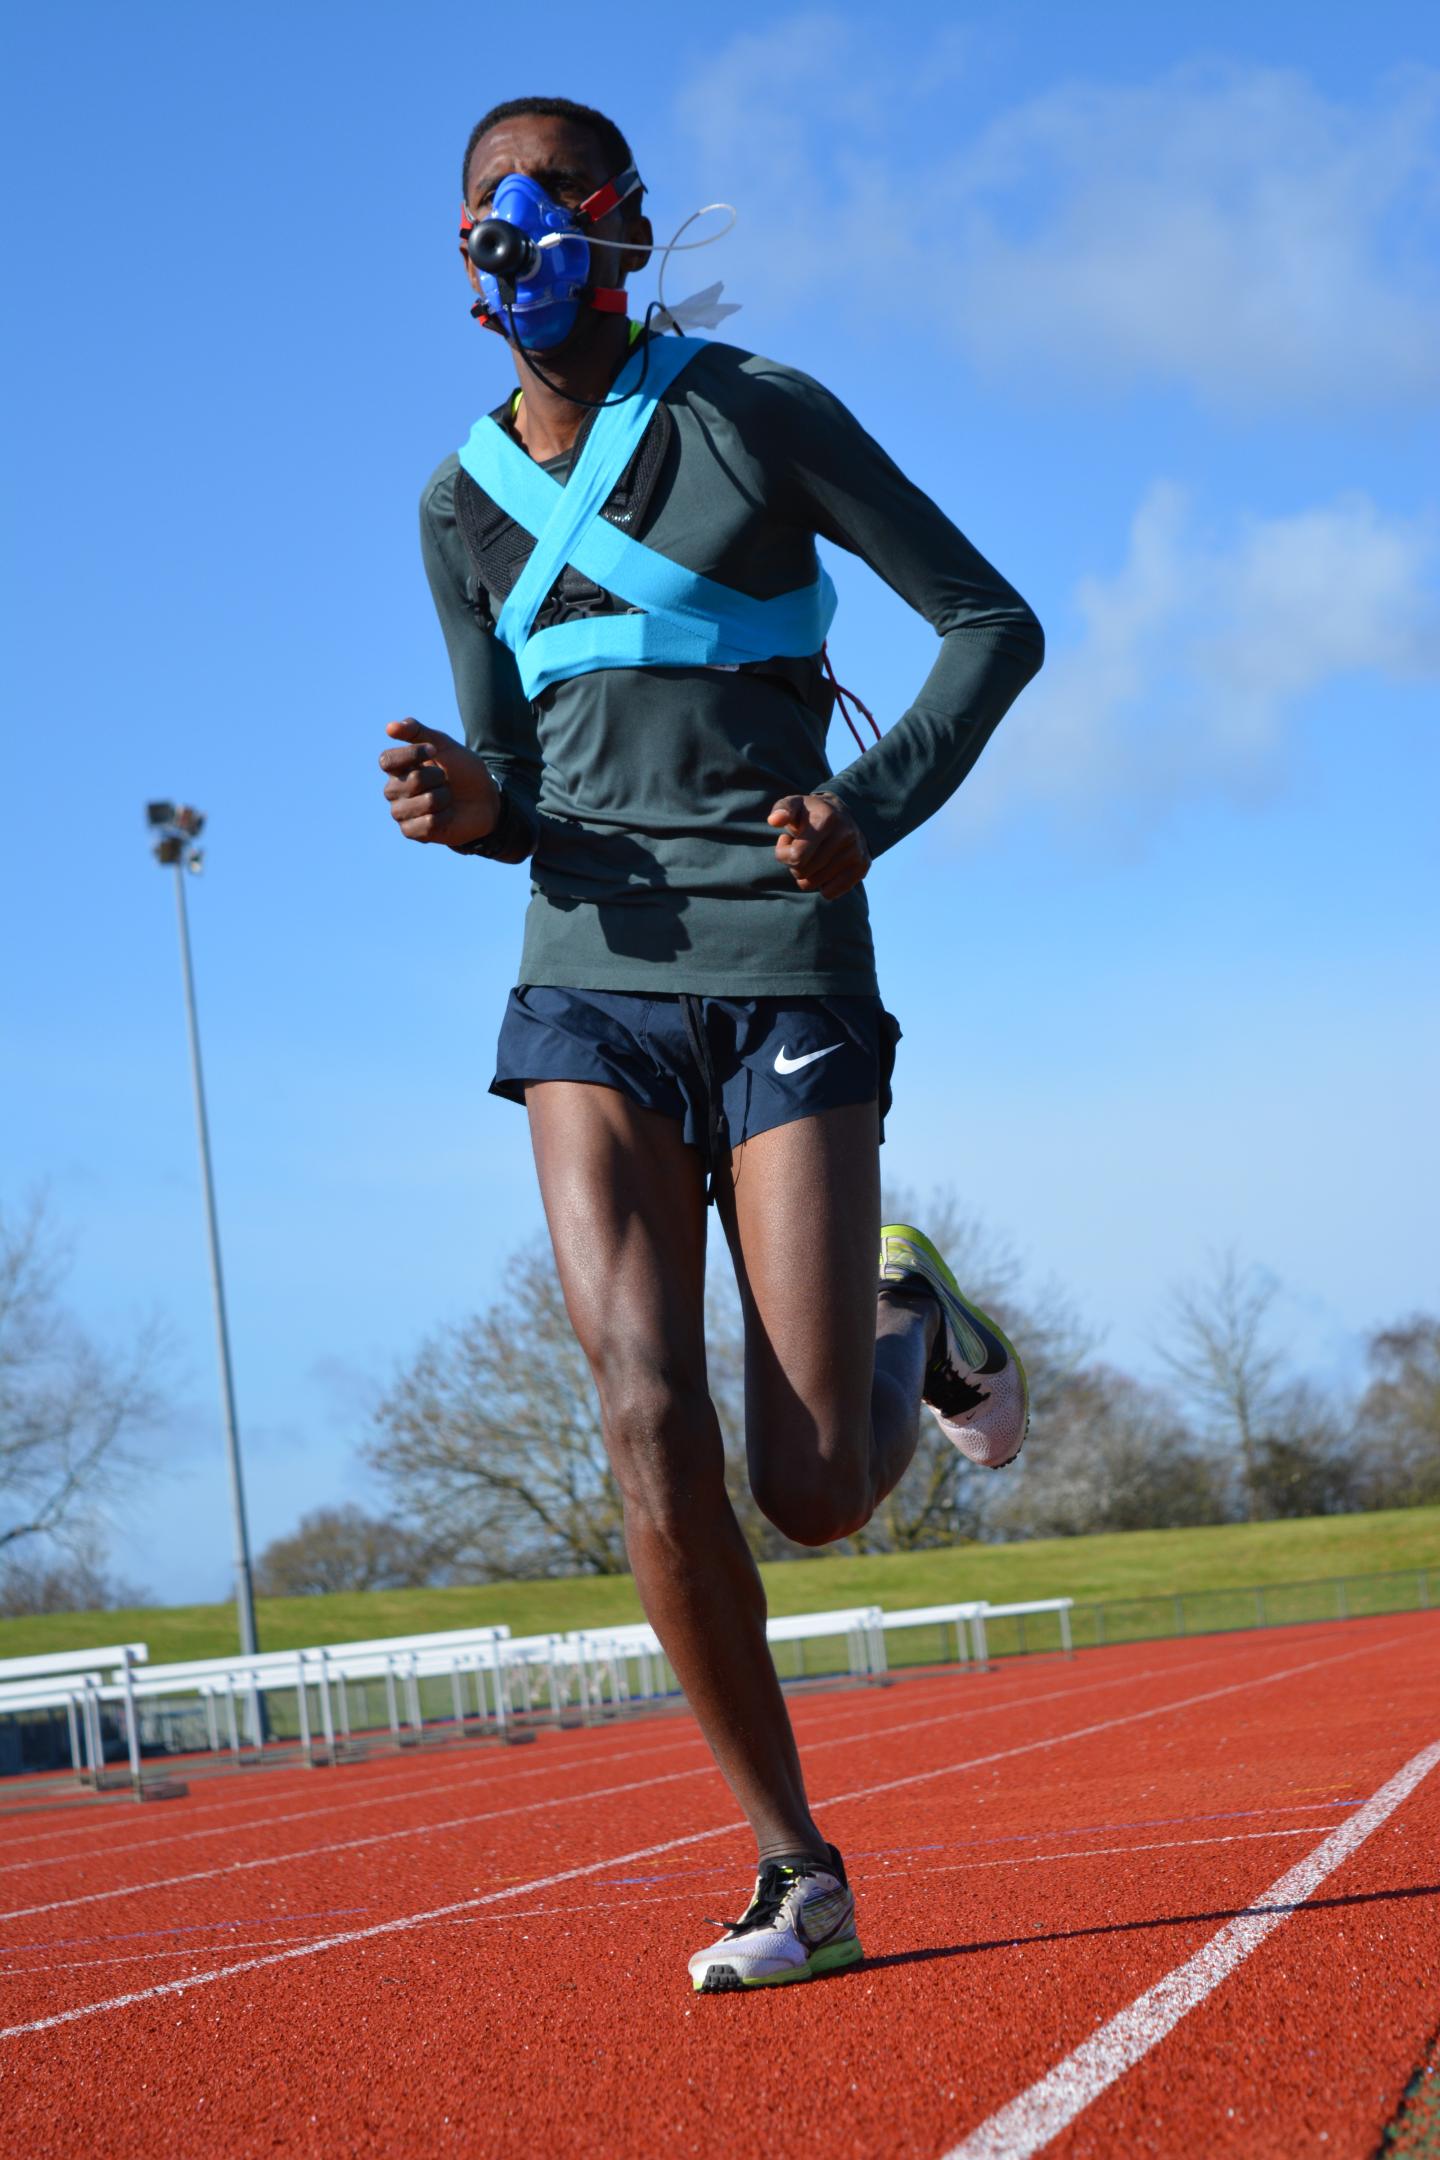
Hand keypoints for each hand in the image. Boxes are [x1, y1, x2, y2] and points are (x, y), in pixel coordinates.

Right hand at [379, 718, 499, 848]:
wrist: (486, 799)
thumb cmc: (462, 771)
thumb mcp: (443, 744)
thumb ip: (417, 732)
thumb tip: (390, 727)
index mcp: (397, 768)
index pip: (387, 760)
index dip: (412, 755)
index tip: (434, 751)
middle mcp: (394, 790)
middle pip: (409, 781)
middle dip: (436, 778)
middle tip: (445, 780)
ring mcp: (401, 812)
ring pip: (421, 803)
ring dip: (442, 798)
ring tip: (447, 798)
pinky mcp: (412, 832)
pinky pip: (426, 824)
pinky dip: (443, 817)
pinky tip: (446, 814)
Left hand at [766, 792, 870, 900]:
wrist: (842, 815)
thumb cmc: (809, 814)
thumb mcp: (793, 805)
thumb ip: (781, 810)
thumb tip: (774, 821)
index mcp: (826, 818)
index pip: (797, 856)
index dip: (783, 854)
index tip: (786, 841)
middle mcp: (845, 834)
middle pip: (803, 872)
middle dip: (794, 864)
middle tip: (800, 850)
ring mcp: (856, 852)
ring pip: (814, 884)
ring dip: (806, 874)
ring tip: (812, 856)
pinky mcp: (862, 867)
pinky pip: (830, 893)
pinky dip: (822, 885)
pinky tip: (824, 867)